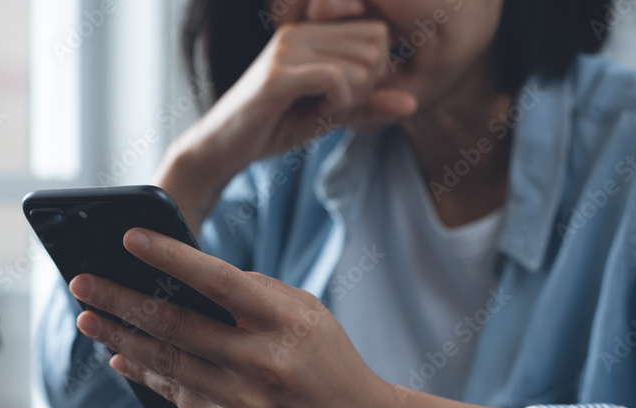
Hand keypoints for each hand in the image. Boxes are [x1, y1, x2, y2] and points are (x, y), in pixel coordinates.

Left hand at [69, 228, 396, 407]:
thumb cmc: (330, 363)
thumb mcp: (306, 313)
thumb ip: (252, 294)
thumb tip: (186, 281)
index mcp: (285, 322)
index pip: (217, 280)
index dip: (169, 256)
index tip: (129, 238)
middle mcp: (260, 362)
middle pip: (174, 324)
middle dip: (119, 300)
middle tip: (81, 282)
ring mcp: (242, 402)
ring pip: (164, 362)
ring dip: (118, 338)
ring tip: (87, 317)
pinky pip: (175, 395)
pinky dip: (144, 373)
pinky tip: (120, 357)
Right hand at [183, 21, 415, 174]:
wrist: (223, 147)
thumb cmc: (272, 127)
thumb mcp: (328, 116)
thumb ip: (367, 106)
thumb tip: (413, 105)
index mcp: (310, 31)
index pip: (377, 33)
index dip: (377, 70)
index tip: (349, 96)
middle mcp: (299, 32)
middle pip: (375, 45)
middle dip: (369, 85)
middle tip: (339, 108)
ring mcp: (287, 50)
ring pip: (360, 63)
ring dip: (352, 98)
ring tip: (324, 112)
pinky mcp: (277, 75)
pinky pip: (336, 79)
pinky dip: (338, 104)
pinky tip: (319, 115)